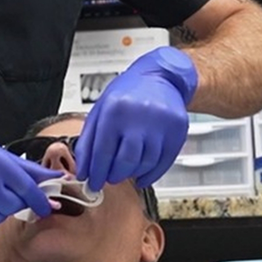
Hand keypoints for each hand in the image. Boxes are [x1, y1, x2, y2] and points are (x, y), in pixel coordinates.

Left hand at [75, 47, 199, 190]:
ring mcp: (161, 125)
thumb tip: (84, 170)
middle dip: (114, 176)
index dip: (96, 173)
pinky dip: (151, 175)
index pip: (102, 152)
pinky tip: (142, 176)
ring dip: (132, 174)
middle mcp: (139, 117)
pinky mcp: (177, 132)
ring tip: (125, 171)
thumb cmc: (129, 93)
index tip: (93, 184)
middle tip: (109, 178)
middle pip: (125, 162)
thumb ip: (89, 140)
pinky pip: (164, 164)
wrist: (162, 77)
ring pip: (145, 164)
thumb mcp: (101, 109)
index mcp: (115, 110)